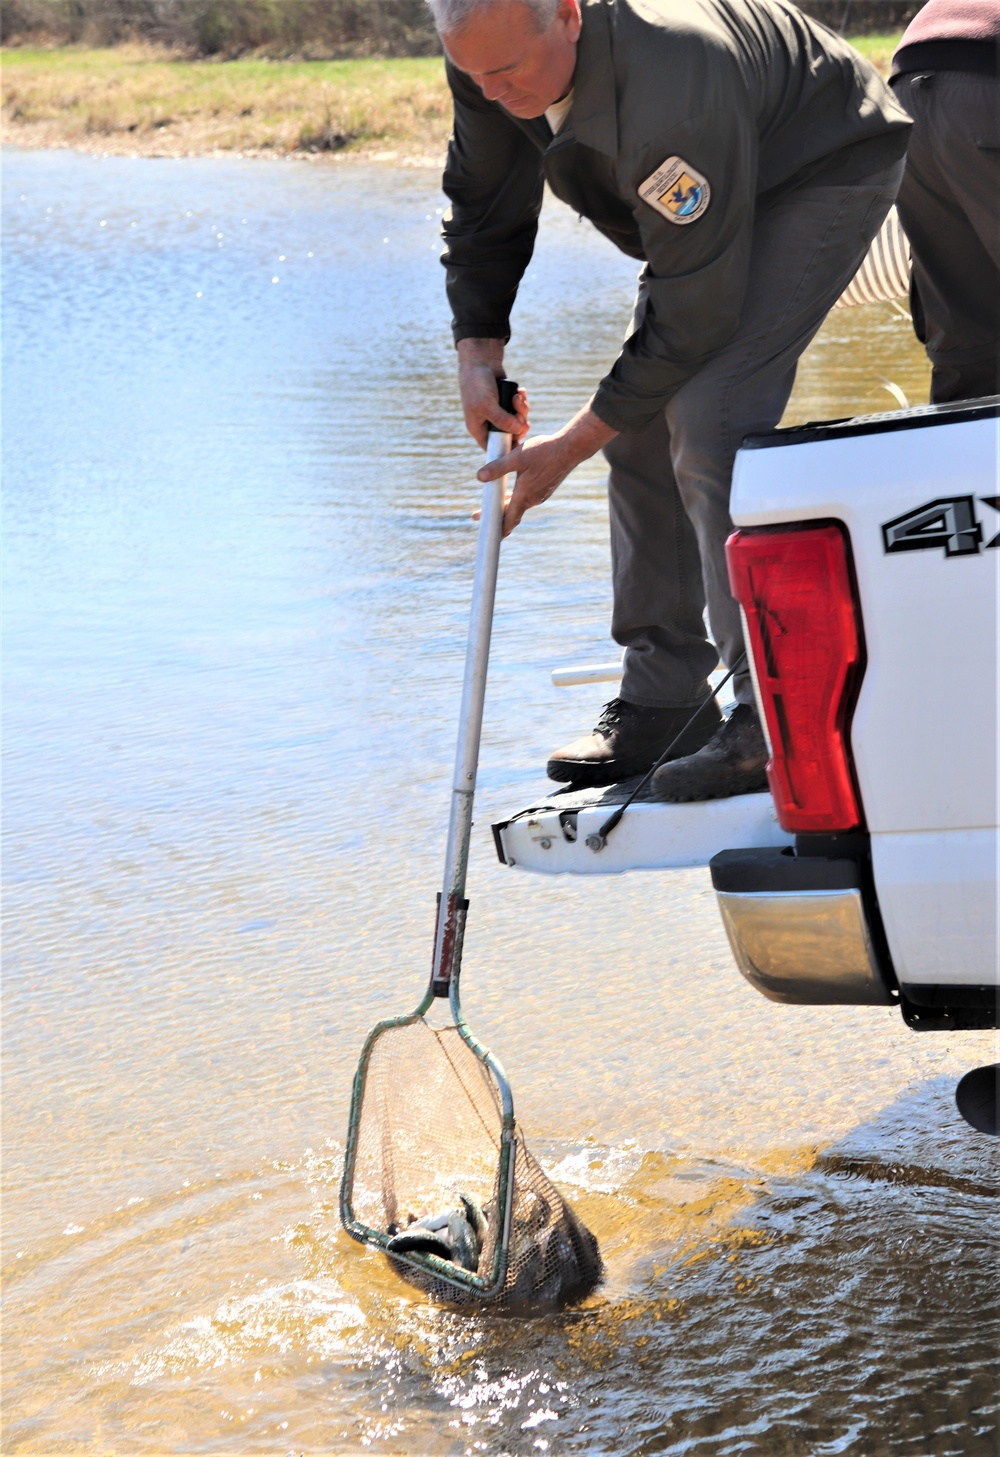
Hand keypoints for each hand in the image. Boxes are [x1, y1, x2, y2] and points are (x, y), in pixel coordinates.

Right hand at [457, 338, 528, 448]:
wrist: (481, 361)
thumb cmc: (477, 383)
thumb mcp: (486, 404)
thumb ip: (502, 420)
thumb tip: (519, 431)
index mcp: (479, 429)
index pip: (493, 447)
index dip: (506, 448)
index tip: (519, 443)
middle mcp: (489, 423)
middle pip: (510, 435)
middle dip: (518, 425)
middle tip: (521, 416)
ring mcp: (499, 413)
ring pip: (517, 421)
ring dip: (522, 410)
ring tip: (518, 397)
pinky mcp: (507, 404)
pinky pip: (520, 409)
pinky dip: (522, 401)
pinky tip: (520, 392)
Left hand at [477, 405, 617, 536]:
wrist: (571, 448)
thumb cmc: (545, 451)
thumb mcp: (517, 457)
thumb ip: (498, 467)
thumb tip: (479, 477)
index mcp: (525, 495)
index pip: (509, 520)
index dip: (499, 530)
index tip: (490, 537)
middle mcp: (534, 499)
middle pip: (511, 512)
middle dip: (495, 513)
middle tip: (476, 515)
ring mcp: (541, 494)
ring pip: (519, 502)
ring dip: (506, 503)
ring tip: (493, 499)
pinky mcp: (546, 487)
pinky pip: (527, 495)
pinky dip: (516, 495)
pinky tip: (513, 486)